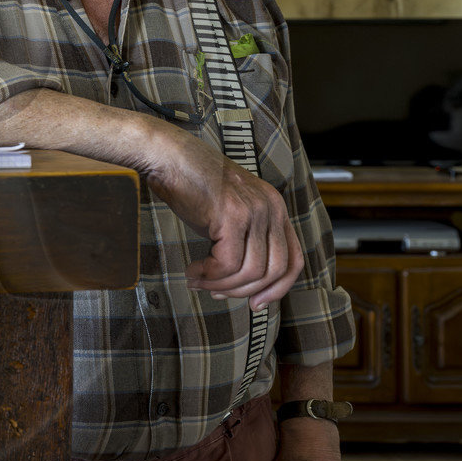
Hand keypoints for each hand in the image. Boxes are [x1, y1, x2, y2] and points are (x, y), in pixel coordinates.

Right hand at [140, 124, 303, 310]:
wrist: (169, 156)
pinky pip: (226, 263)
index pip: (293, 260)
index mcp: (275, 208)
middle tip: (216, 293)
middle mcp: (271, 208)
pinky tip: (193, 271)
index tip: (256, 304)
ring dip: (221, 284)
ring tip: (199, 281)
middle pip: (274, 271)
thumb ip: (243, 239)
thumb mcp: (230, 212)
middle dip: (244, 291)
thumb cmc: (192, 184)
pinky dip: (208, 275)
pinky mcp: (231, 215)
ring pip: (250, 271)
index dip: (277, 289)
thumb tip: (238, 281)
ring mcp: (254, 210)